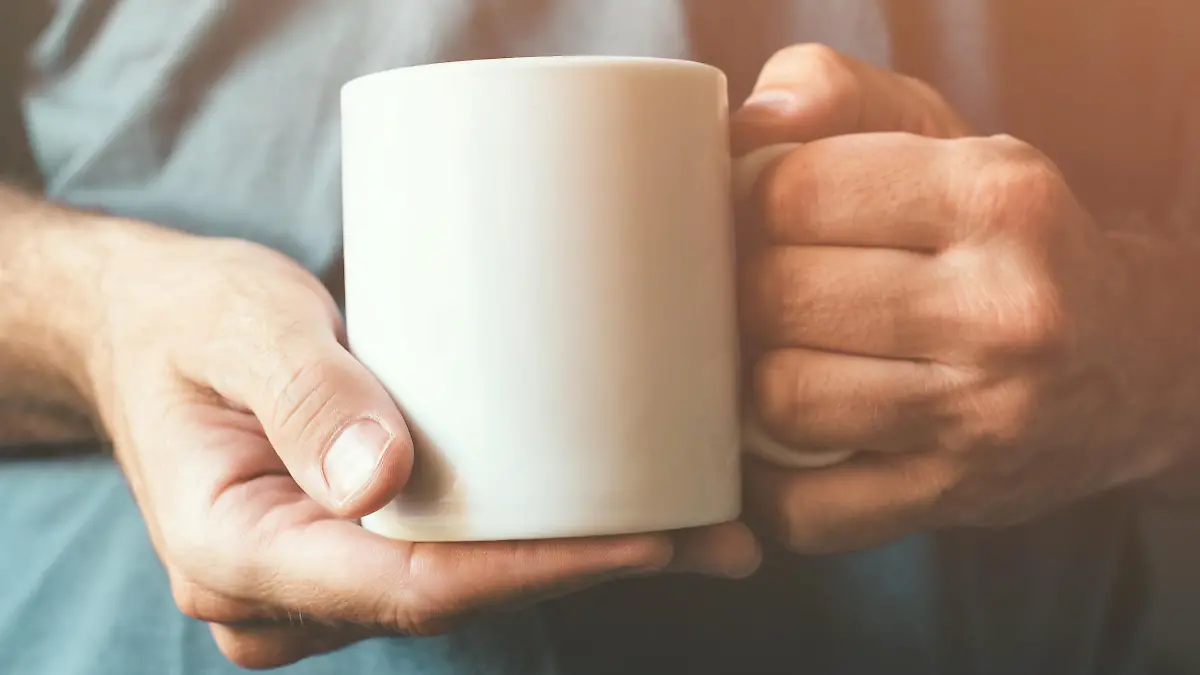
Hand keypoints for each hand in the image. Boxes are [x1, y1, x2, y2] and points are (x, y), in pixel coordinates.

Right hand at [85, 223, 760, 667]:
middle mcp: (280, 594)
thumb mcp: (234, 322)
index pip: (414, 587)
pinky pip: (453, 561)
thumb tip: (376, 481)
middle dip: (588, 571)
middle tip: (717, 533)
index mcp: (237, 551)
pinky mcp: (352, 550)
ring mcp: (318, 582)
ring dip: (578, 560)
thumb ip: (299, 392)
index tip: (650, 538)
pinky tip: (618, 511)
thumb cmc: (186, 314)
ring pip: (467, 588)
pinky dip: (536, 540)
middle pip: (460, 598)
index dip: (540, 570)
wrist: (142, 326)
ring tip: (700, 525)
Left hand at [732, 45, 1188, 552]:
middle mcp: (1004, 312)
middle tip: (762, 288)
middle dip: (747, 289)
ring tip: (783, 354)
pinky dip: (768, 480)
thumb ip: (837, 95)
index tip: (763, 215)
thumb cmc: (999, 239)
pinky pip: (803, 509)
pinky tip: (785, 441)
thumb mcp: (941, 137)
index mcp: (996, 197)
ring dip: (757, 378)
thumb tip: (746, 124)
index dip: (750, 203)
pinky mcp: (951, 499)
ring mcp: (981, 418)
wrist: (1127, 362)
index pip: (794, 193)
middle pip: (777, 297)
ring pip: (780, 399)